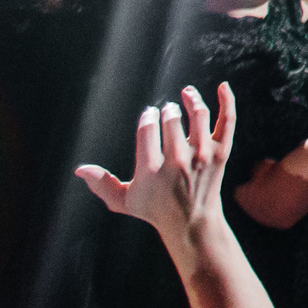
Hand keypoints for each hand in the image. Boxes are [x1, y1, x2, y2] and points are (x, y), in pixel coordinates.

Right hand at [76, 83, 236, 243]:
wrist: (192, 222)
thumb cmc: (154, 209)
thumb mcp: (124, 201)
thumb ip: (102, 184)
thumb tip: (80, 169)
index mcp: (151, 171)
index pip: (147, 130)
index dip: (147, 116)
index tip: (148, 114)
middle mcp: (178, 162)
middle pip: (172, 120)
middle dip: (168, 110)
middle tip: (167, 109)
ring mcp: (202, 156)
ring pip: (199, 115)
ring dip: (192, 99)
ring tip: (186, 93)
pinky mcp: (221, 153)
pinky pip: (227, 120)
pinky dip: (226, 100)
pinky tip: (221, 86)